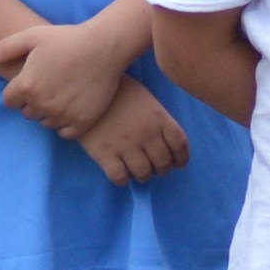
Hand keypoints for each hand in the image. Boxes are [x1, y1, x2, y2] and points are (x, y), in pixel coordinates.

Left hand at [0, 16, 133, 136]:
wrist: (105, 46)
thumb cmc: (68, 38)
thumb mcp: (34, 36)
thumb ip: (5, 47)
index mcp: (26, 86)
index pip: (10, 101)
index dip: (19, 91)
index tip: (34, 80)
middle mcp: (42, 104)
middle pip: (28, 113)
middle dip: (34, 101)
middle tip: (51, 84)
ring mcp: (62, 115)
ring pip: (46, 122)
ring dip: (50, 112)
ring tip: (64, 93)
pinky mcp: (81, 122)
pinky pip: (65, 132)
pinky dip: (67, 123)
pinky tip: (73, 106)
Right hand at [76, 79, 191, 186]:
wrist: (88, 89)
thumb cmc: (119, 91)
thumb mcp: (145, 99)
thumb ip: (158, 119)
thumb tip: (165, 140)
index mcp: (159, 118)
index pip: (180, 144)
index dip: (182, 158)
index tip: (179, 164)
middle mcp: (146, 134)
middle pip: (163, 162)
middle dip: (162, 169)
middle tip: (157, 169)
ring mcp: (126, 145)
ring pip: (143, 173)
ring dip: (144, 176)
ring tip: (140, 173)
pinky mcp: (105, 154)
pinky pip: (120, 178)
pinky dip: (123, 180)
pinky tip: (121, 173)